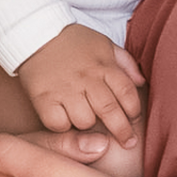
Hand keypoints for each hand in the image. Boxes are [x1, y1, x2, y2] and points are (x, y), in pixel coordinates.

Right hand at [18, 25, 143, 147]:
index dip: (134, 111)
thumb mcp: (103, 44)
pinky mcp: (44, 98)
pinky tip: (64, 119)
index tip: (134, 121)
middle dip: (123, 131)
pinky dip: (63, 126)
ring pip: (85, 121)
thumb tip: (141, 82)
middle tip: (128, 143)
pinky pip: (59, 124)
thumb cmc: (73, 42)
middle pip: (110, 111)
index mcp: (103, 66)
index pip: (127, 93)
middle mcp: (86, 78)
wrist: (35, 33)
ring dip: (88, 125)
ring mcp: (65, 89)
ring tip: (86, 120)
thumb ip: (125, 62)